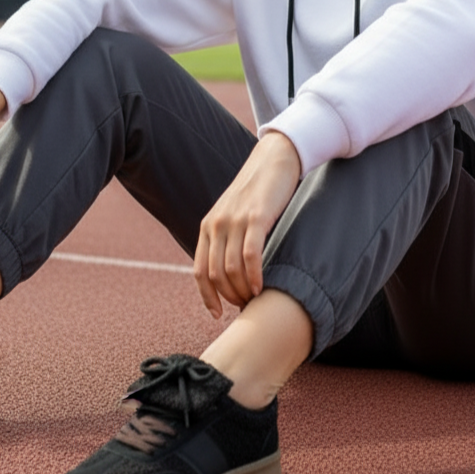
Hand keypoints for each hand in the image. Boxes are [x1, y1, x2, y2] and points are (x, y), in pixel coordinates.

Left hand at [194, 132, 300, 315]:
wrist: (274, 159)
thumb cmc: (258, 192)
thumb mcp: (234, 215)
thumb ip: (228, 239)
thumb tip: (230, 272)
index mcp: (208, 227)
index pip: (199, 271)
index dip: (206, 296)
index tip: (217, 314)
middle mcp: (216, 225)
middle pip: (215, 274)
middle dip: (229, 296)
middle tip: (245, 308)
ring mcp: (235, 221)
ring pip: (231, 268)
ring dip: (242, 291)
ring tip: (254, 301)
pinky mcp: (256, 217)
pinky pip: (251, 256)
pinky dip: (255, 277)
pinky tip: (261, 288)